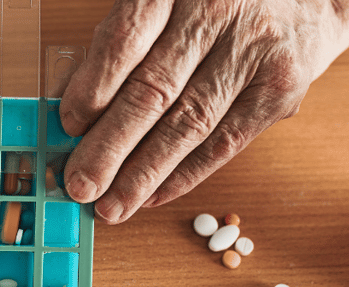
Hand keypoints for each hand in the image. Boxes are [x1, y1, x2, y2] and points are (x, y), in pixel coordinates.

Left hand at [59, 0, 348, 223]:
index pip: (126, 41)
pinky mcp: (280, 89)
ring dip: (144, 174)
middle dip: (110, 147)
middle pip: (154, 91)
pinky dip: (184, 174)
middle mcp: (217, 13)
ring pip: (189, 125)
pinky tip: (152, 196)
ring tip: (110, 206)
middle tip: (79, 184)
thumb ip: (123, 41)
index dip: (94, 89)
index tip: (68, 126)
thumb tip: (79, 109)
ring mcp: (254, 52)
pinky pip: (225, 142)